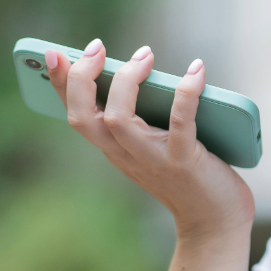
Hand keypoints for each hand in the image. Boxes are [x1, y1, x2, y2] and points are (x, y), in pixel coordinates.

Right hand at [45, 39, 255, 239]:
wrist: (215, 222)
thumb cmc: (188, 175)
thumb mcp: (154, 144)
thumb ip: (144, 114)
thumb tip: (142, 64)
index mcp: (114, 148)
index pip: (76, 114)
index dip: (61, 84)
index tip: (55, 53)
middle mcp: (125, 155)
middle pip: (83, 117)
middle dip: (82, 78)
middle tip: (97, 47)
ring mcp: (153, 160)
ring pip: (118, 120)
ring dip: (127, 81)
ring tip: (145, 55)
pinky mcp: (184, 162)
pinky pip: (179, 124)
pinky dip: (186, 93)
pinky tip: (197, 70)